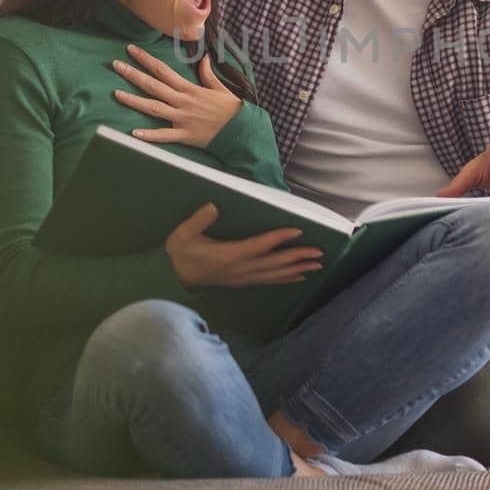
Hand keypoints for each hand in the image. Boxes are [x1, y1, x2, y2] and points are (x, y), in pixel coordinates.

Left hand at [112, 46, 243, 148]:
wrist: (241, 130)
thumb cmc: (230, 109)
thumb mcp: (219, 87)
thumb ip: (207, 73)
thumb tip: (203, 57)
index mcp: (190, 88)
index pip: (163, 70)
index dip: (146, 59)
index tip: (131, 50)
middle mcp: (183, 102)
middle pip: (154, 86)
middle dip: (133, 74)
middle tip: (116, 65)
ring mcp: (182, 119)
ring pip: (154, 108)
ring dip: (134, 101)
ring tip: (116, 94)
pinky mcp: (185, 135)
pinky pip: (164, 135)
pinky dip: (149, 135)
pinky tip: (134, 133)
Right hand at [164, 204, 323, 288]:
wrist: (170, 279)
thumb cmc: (178, 254)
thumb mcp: (182, 235)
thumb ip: (198, 220)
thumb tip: (213, 206)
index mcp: (229, 255)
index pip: (260, 245)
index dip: (279, 238)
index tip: (299, 231)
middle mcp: (240, 269)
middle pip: (275, 263)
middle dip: (298, 257)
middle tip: (319, 253)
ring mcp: (242, 278)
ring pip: (275, 274)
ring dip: (297, 269)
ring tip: (316, 265)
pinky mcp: (241, 283)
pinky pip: (268, 281)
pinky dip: (285, 279)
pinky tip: (299, 278)